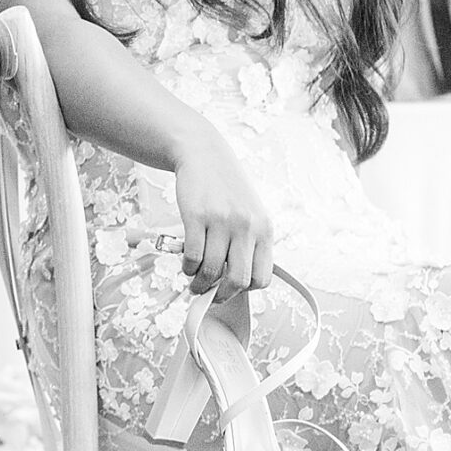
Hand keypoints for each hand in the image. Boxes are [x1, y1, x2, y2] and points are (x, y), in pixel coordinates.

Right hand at [171, 130, 273, 301]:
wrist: (204, 155)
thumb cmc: (227, 188)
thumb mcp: (251, 213)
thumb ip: (250, 243)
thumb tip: (238, 281)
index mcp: (264, 229)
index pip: (263, 278)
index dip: (245, 290)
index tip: (231, 288)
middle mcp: (246, 227)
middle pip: (238, 280)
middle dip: (221, 294)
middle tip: (210, 294)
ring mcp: (221, 221)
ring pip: (211, 271)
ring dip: (200, 283)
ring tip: (195, 281)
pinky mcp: (197, 216)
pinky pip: (192, 256)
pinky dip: (187, 267)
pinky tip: (187, 264)